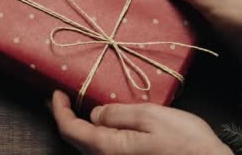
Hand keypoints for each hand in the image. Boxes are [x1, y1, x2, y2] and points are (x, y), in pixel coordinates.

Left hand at [51, 91, 231, 154]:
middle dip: (66, 117)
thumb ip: (118, 114)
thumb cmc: (186, 143)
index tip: (55, 93)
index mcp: (108, 148)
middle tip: (60, 97)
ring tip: (77, 106)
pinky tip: (101, 123)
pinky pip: (103, 150)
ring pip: (89, 146)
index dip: (59, 110)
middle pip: (76, 140)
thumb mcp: (151, 117)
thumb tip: (95, 114)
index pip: (70, 130)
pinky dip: (95, 134)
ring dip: (80, 126)